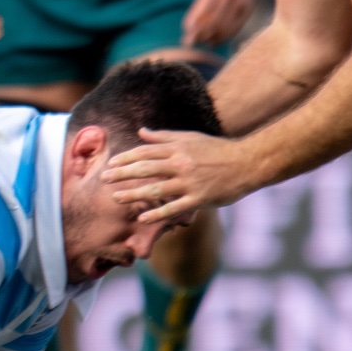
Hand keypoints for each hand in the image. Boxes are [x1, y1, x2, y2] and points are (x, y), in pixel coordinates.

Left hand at [103, 128, 260, 221]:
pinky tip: (142, 218)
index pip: (145, 153)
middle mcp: (180, 164)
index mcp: (177, 148)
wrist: (248, 162)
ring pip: (155, 189)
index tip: (110, 164)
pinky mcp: (200, 198)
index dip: (126, 158)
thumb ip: (164, 137)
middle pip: (145, 169)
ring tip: (116, 198)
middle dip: (122, 174)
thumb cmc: (217, 149)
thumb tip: (141, 132)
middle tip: (103, 179)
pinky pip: (174, 208)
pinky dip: (157, 214)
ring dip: (133, 194)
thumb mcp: (190, 137)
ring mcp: (190, 182)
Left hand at [180, 0, 256, 47]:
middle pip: (215, 17)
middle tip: (188, 42)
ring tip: (199, 43)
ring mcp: (242, 2)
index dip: (196, 18)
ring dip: (211, 36)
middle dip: (201, 31)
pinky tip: (213, 43)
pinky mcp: (249, 9)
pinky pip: (236, 26)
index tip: (185, 28)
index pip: (206, 4)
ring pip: (225, 24)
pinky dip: (224, 37)